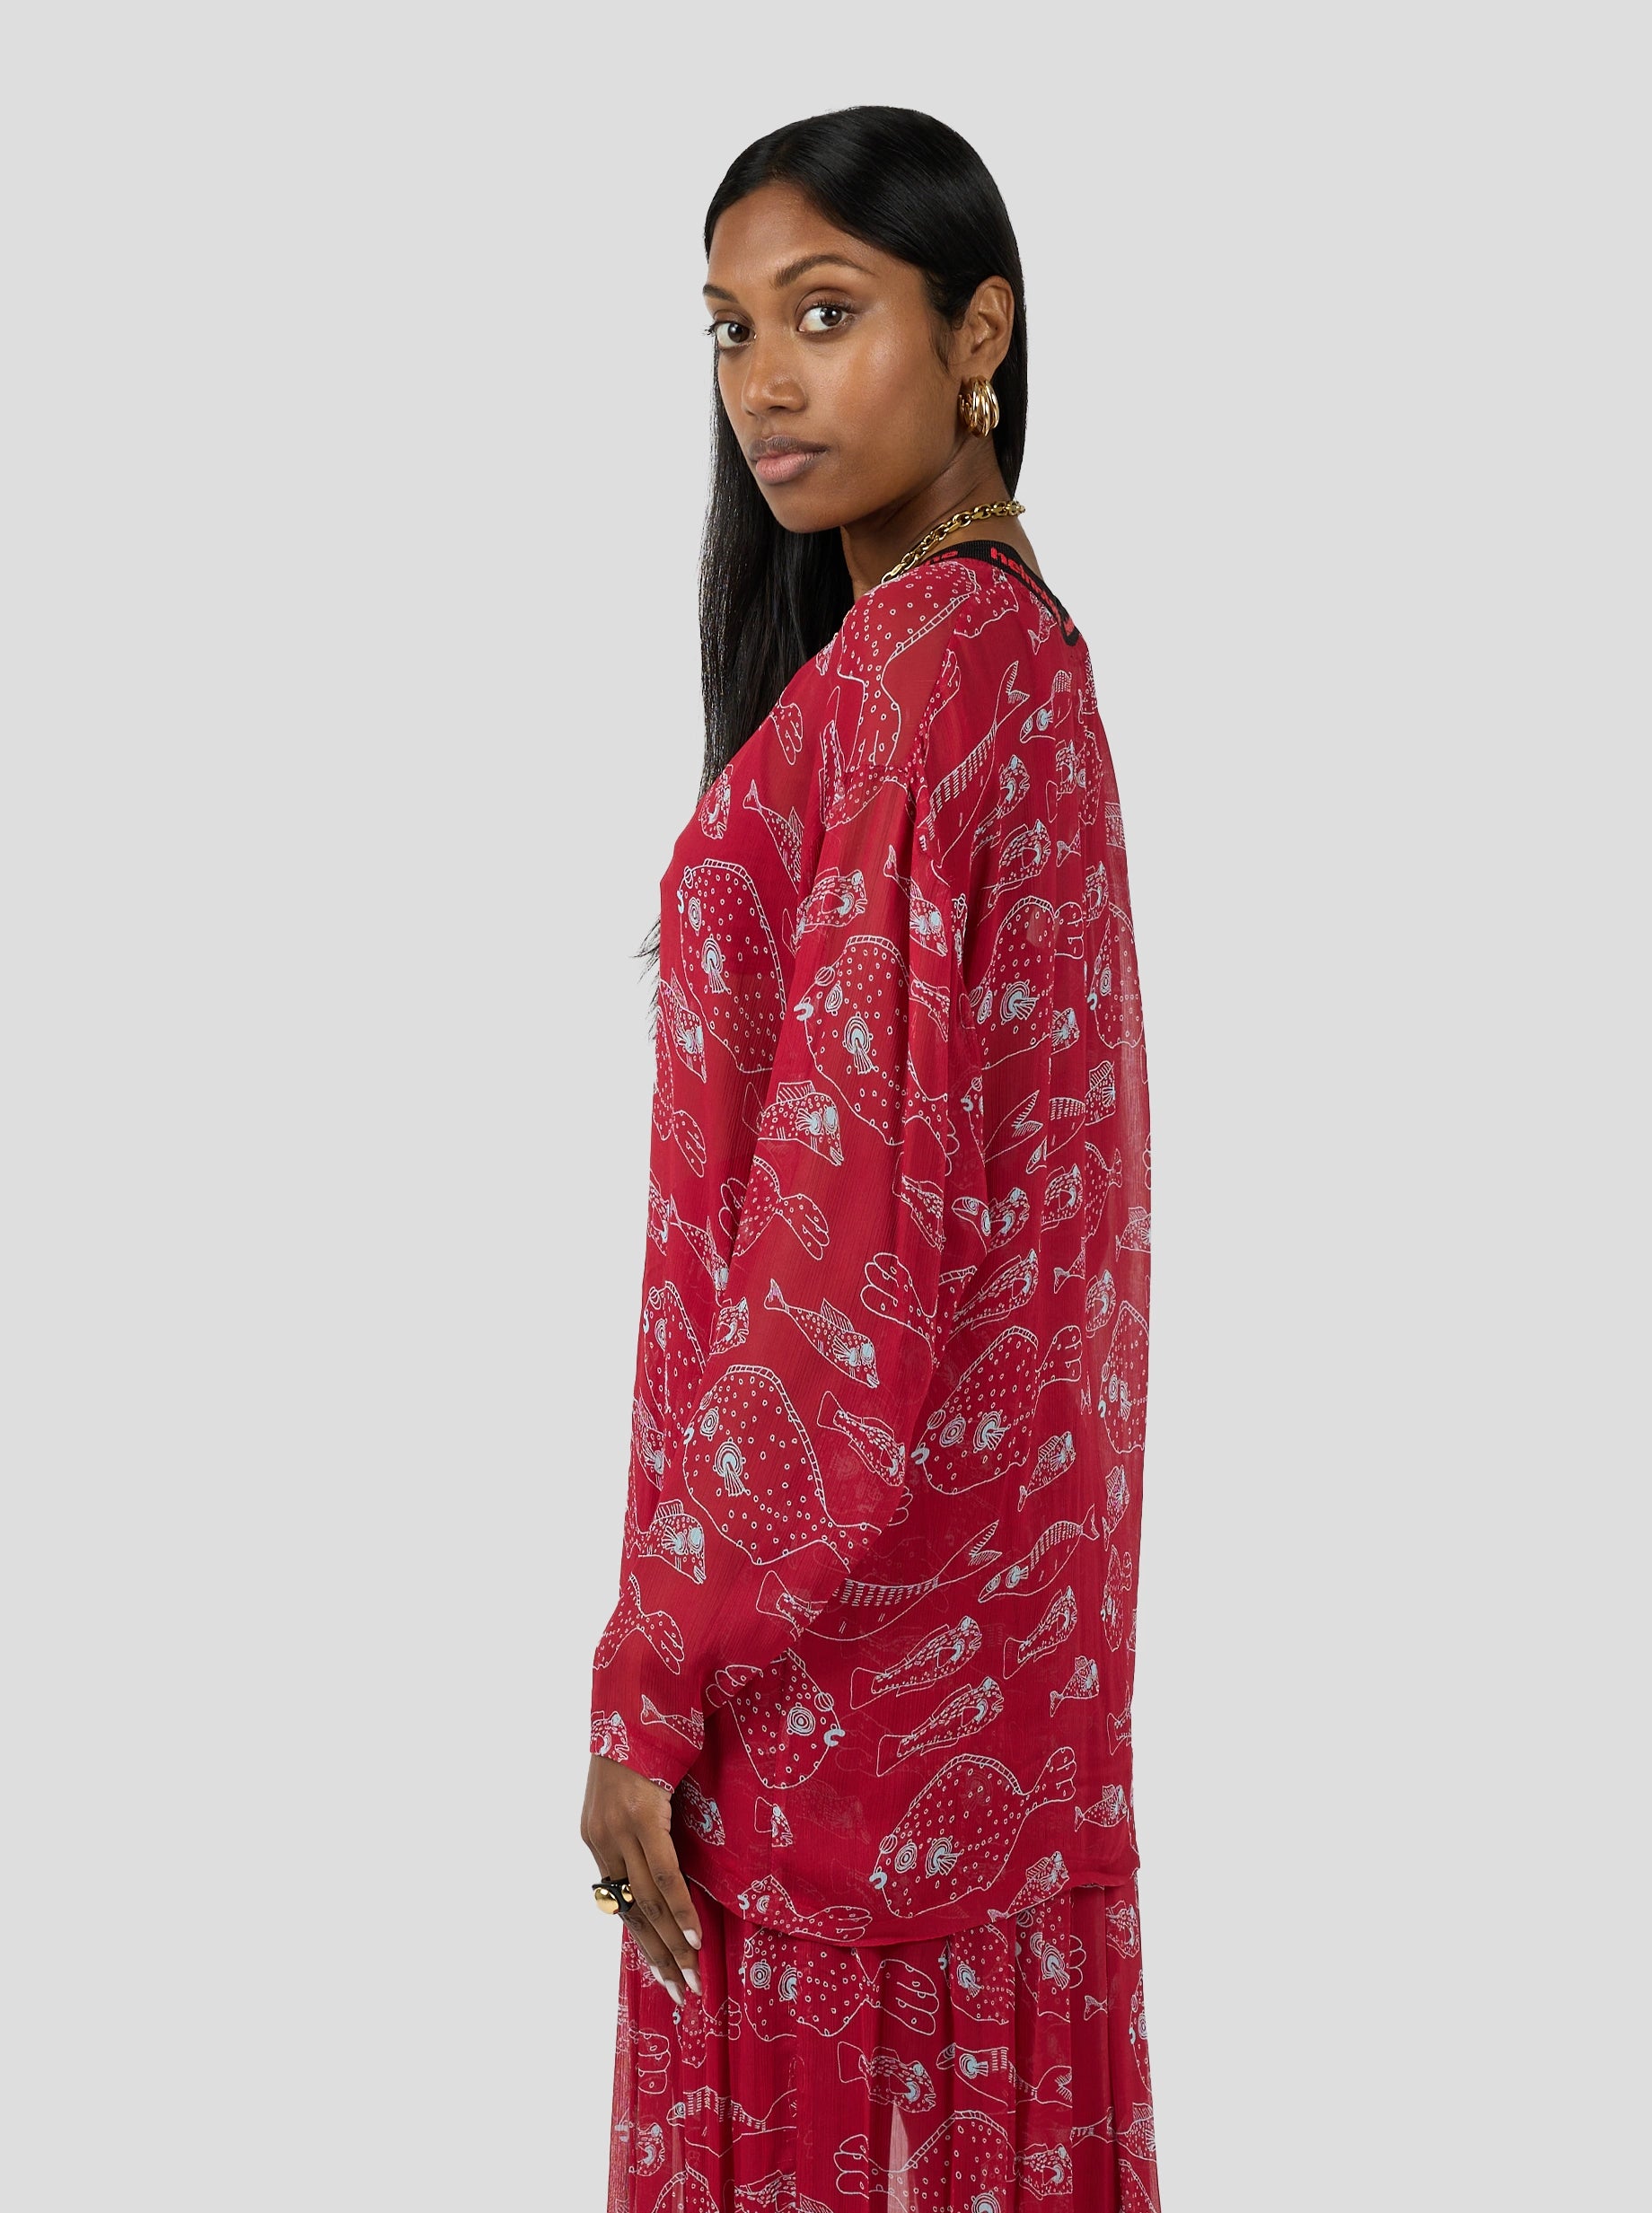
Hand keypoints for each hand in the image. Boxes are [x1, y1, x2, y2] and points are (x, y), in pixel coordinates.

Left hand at [581, 1753, 702, 2005]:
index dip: (644, 1942)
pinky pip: (663, 1873)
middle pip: (633, 1913)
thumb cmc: (643, 1744)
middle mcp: (602, 1841)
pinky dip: (679, 1908)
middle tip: (680, 1994)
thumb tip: (668, 1870)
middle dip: (658, 1957)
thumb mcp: (636, 1796)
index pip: (621, 1904)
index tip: (663, 1975)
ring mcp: (619, 1830)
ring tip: (691, 1978)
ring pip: (648, 1901)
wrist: (635, 1699)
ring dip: (672, 1945)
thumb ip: (643, 1831)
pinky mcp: (641, 1818)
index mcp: (597, 1838)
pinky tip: (693, 1937)